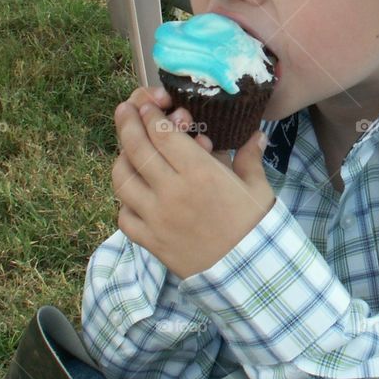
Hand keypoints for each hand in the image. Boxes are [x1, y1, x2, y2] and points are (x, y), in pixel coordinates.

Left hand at [111, 88, 274, 278]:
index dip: (151, 114)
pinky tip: (135, 194)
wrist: (249, 273)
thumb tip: (255, 135)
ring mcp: (156, 218)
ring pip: (122, 180)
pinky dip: (124, 201)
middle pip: (136, 148)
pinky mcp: (150, 241)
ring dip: (121, 159)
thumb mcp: (256, 187)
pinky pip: (123, 215)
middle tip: (125, 110)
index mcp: (199, 173)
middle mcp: (172, 192)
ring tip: (127, 151)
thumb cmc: (255, 226)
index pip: (162, 133)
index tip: (148, 104)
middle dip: (127, 122)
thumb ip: (248, 157)